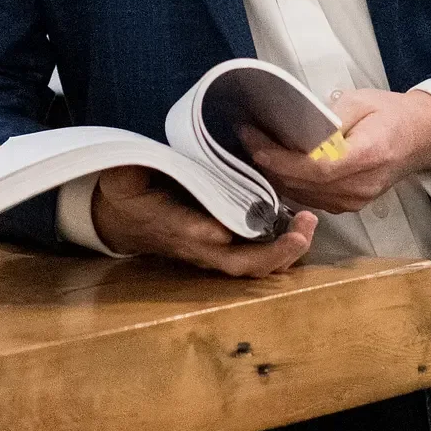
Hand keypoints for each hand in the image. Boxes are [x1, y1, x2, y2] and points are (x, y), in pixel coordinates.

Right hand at [91, 166, 317, 277]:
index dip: (200, 233)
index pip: (184, 233)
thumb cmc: (127, 193)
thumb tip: (130, 165)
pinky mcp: (223, 250)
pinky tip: (302, 229)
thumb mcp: (122, 177)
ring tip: (309, 226)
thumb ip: (130, 173)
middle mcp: (194, 246)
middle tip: (300, 231)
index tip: (220, 230)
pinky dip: (282, 249)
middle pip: (234, 262)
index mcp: (166, 224)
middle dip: (271, 252)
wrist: (122, 221)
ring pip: (251, 265)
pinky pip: (256, 258)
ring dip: (284, 252)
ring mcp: (211, 253)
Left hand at [242, 88, 430, 214]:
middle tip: (246, 137)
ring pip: (303, 195)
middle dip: (269, 163)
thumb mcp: (361, 101)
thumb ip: (330, 117)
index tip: (255, 142)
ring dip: (276, 175)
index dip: (280, 159)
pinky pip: (312, 198)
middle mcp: (360, 186)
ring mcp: (355, 200)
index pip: (315, 168)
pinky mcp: (350, 206)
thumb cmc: (392, 114)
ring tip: (256, 148)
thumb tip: (295, 125)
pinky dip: (291, 183)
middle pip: (303, 185)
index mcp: (367, 156)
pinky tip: (278, 165)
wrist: (422, 138)